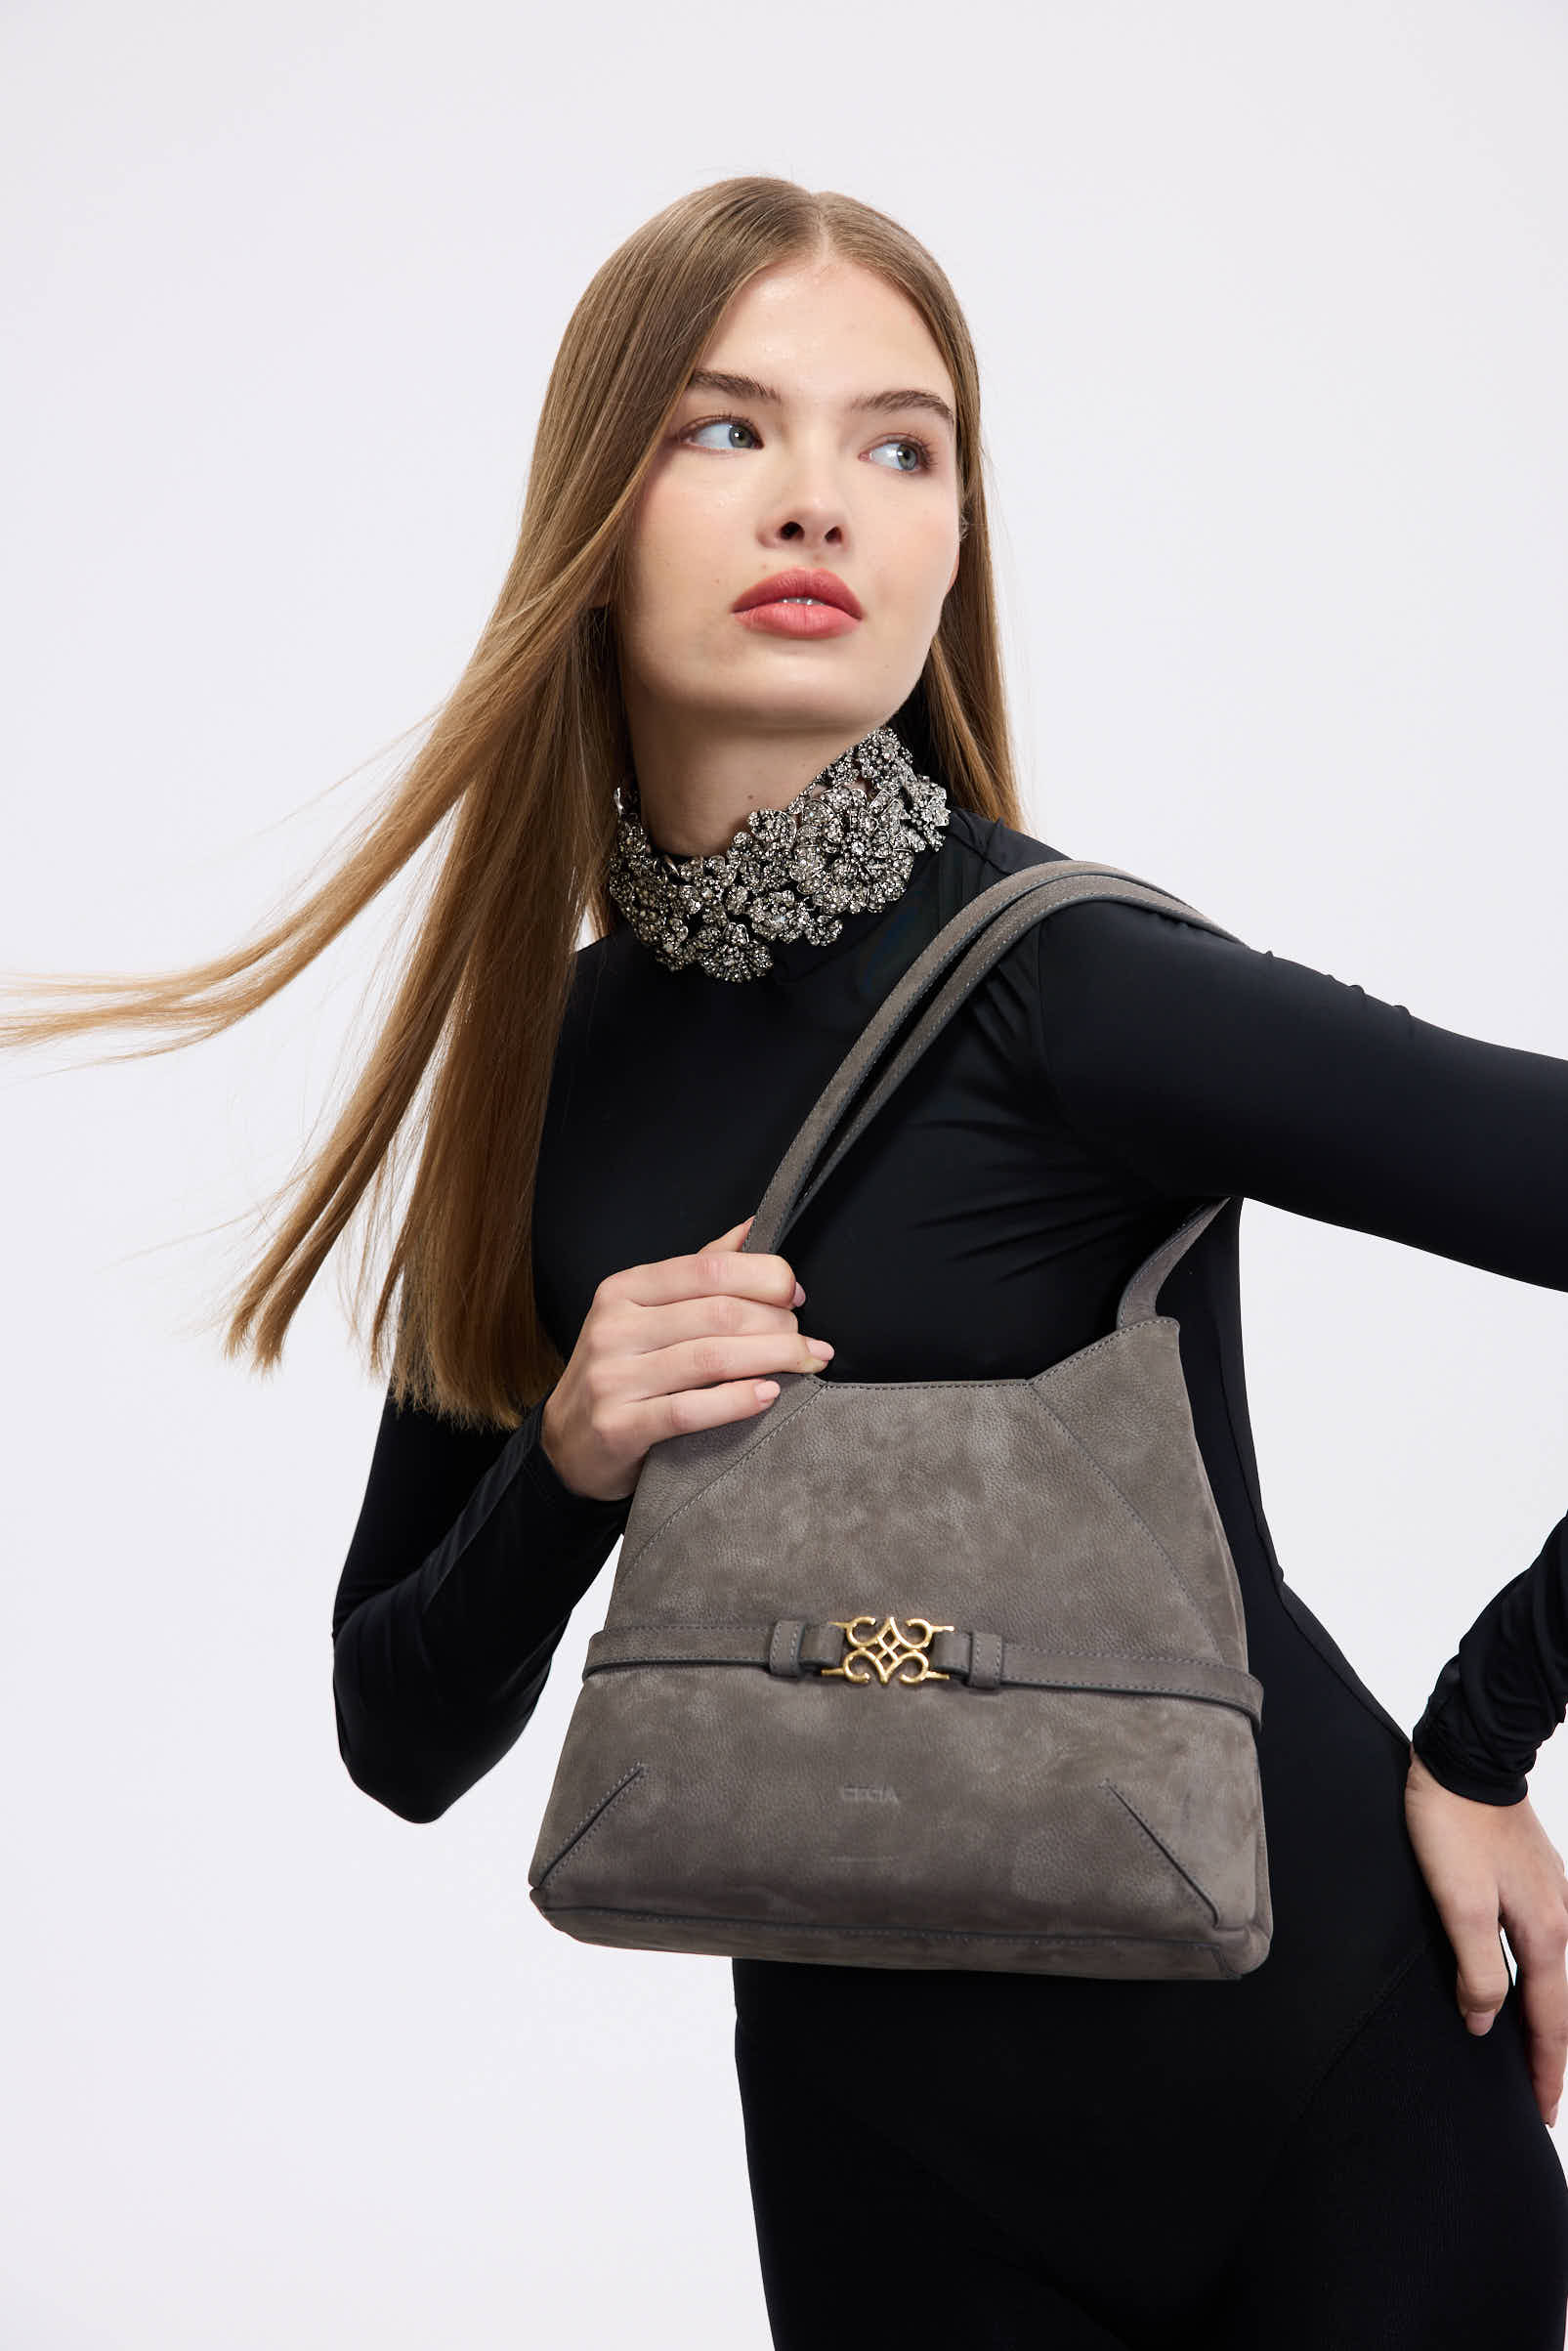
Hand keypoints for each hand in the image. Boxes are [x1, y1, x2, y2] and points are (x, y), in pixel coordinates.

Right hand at [538, 1212, 833, 1503]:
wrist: (569, 1445)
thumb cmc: (622, 1372)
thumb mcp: (647, 1312)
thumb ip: (700, 1272)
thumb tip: (754, 1227)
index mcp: (625, 1289)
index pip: (709, 1269)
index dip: (765, 1277)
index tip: (798, 1296)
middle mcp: (614, 1327)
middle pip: (718, 1313)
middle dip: (778, 1325)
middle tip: (810, 1342)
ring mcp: (613, 1377)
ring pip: (710, 1358)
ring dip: (773, 1359)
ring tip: (807, 1363)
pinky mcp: (618, 1426)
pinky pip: (690, 1410)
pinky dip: (738, 1401)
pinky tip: (770, 1396)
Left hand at [1404, 1742, 1567, 2127]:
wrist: (1466, 1758)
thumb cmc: (1455, 1825)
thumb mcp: (1458, 1904)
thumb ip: (1477, 1968)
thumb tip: (1485, 2022)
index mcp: (1545, 1934)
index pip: (1549, 2022)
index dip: (1546, 2071)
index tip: (1545, 2114)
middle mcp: (1559, 1920)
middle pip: (1557, 2004)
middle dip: (1550, 2054)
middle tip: (1542, 2101)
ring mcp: (1550, 1898)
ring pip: (1550, 1976)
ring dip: (1542, 2018)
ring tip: (1531, 2054)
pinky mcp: (1532, 1880)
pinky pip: (1541, 1949)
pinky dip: (1536, 1982)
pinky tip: (1519, 1986)